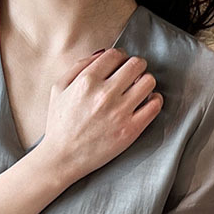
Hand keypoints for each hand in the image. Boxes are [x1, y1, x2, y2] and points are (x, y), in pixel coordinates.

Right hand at [39, 47, 162, 180]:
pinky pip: (154, 106)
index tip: (119, 66)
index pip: (116, 54)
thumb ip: (79, 66)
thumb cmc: (59, 125)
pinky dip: (154, 101)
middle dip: (135, 68)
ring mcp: (119, 113)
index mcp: (87, 81)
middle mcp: (104, 94)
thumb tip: (103, 53)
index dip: (120, 58)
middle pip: (136, 64)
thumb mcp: (59, 88)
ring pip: (149, 82)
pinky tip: (146, 104)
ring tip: (138, 90)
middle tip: (131, 77)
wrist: (61, 159)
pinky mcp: (130, 130)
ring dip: (146, 83)